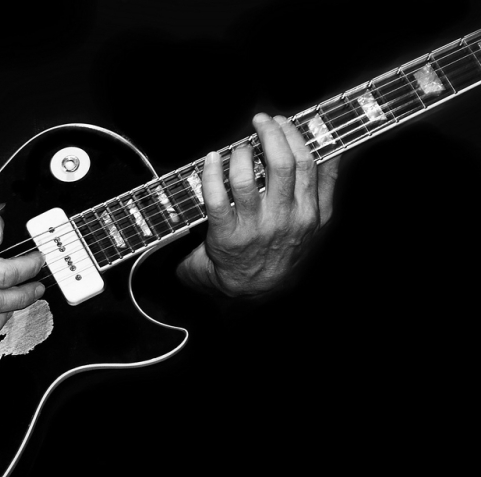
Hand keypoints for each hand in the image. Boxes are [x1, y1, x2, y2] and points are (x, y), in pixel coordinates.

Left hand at [177, 113, 339, 296]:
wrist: (252, 286)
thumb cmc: (283, 247)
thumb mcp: (316, 222)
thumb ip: (326, 186)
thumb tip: (336, 149)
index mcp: (308, 213)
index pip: (305, 164)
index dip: (292, 136)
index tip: (281, 120)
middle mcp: (283, 220)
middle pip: (279, 166)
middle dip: (268, 134)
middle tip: (259, 120)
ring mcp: (253, 229)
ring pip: (246, 180)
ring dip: (241, 154)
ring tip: (239, 146)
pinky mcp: (225, 236)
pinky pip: (215, 199)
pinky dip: (211, 173)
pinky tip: (212, 159)